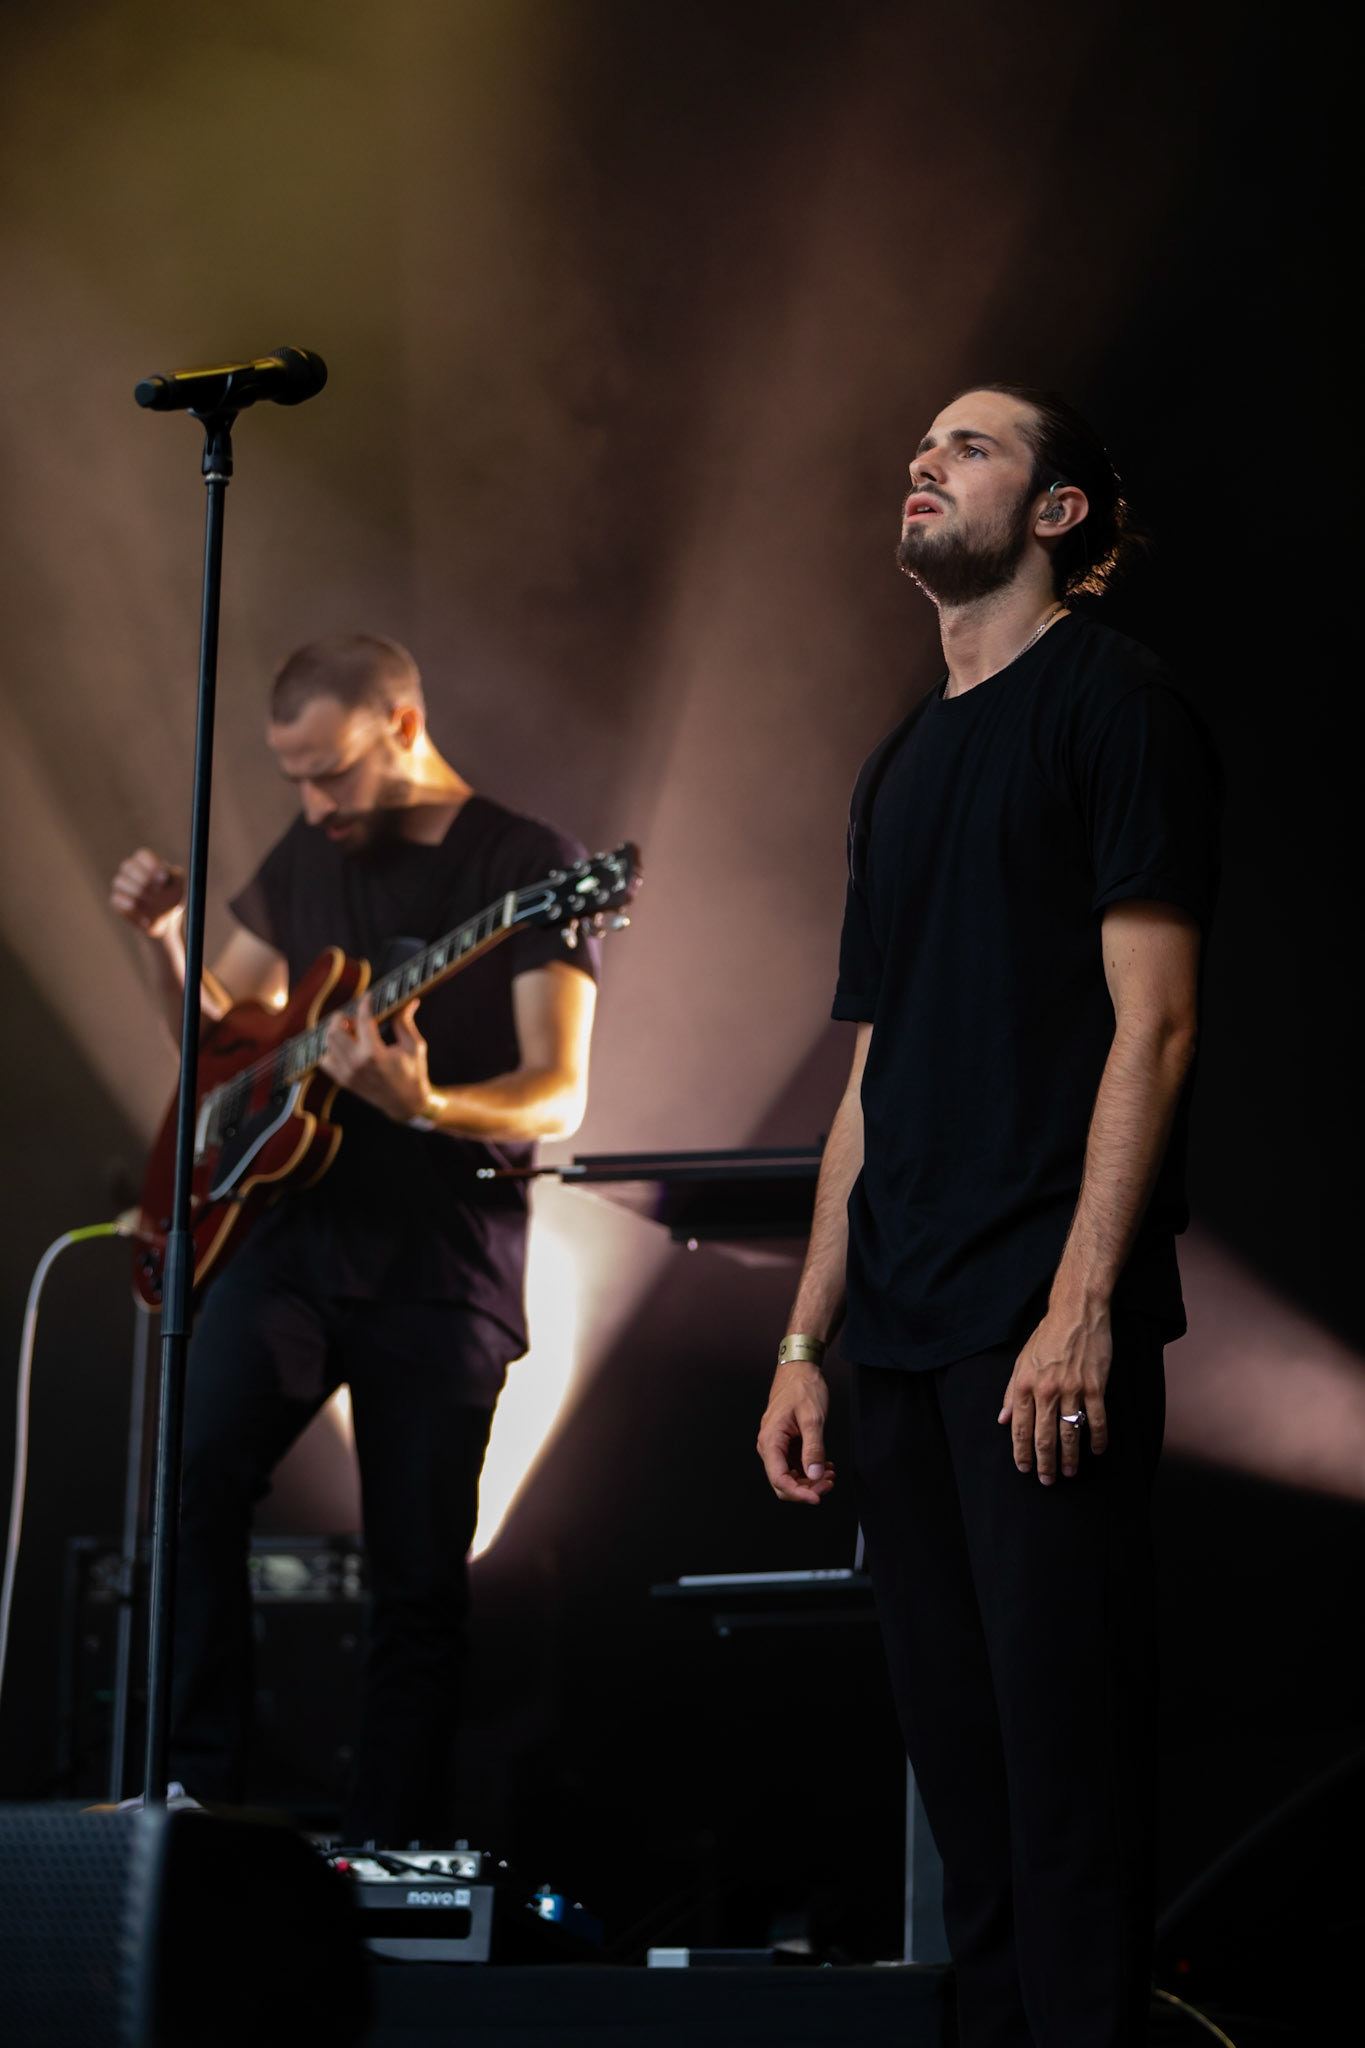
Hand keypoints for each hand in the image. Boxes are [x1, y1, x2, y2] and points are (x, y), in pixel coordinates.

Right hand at [110, 848, 185, 937]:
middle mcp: (130, 871)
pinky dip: (131, 906)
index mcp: (145, 862)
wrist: (165, 919)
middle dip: (144, 879)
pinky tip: (144, 913)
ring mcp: (121, 886)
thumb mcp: (179, 885)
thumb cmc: (171, 897)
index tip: (163, 877)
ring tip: (152, 901)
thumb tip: (164, 872)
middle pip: (127, 866)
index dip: (151, 864)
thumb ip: (175, 875)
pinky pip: (117, 899)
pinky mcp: (117, 901)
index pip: (141, 855)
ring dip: (138, 892)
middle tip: (157, 891)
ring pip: (119, 881)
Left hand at [319, 994, 433, 1122]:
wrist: (406, 1104)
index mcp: (375, 1054)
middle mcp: (356, 1064)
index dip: (365, 1003)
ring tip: (351, 1030)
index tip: (369, 996)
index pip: (363, 1020)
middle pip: (334, 1030)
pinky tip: (345, 1046)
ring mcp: (347, 1074)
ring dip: (336, 1032)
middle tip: (355, 1017)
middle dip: (342, 1017)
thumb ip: (405, 1022)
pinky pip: (325, 1060)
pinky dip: (331, 1049)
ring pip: (328, 1043)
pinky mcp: (343, 1081)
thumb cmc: (414, 1073)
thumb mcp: (414, 1046)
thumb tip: (408, 1001)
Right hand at [757, 1360, 835, 1504]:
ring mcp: (776, 1446)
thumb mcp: (812, 1418)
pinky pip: (794, 1466)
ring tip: (830, 1474)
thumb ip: (814, 1448)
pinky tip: (825, 1466)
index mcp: (770, 1440)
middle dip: (806, 1488)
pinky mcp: (785, 1444)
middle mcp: (769, 1446)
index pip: (779, 1479)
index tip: (818, 1497)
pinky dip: (809, 1470)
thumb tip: (815, 1475)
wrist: (799, 1370)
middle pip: (783, 1483)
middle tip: (829, 1482)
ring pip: (789, 1476)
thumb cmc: (802, 1388)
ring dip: (810, 1481)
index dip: (798, 1493)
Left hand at [998, 1302, 1110, 1483]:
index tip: (1024, 1468)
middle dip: (1044, 1463)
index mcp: (1025, 1385)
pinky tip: (1096, 1450)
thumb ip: (1011, 1393)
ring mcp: (1072, 1389)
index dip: (1021, 1452)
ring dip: (1070, 1457)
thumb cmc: (1047, 1337)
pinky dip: (1098, 1438)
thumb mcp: (1021, 1362)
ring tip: (1070, 1472)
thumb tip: (1003, 1419)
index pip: (1020, 1428)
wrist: (1076, 1313)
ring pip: (1070, 1432)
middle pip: (1044, 1436)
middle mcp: (1046, 1390)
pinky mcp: (1095, 1386)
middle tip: (1047, 1480)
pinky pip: (1097, 1419)